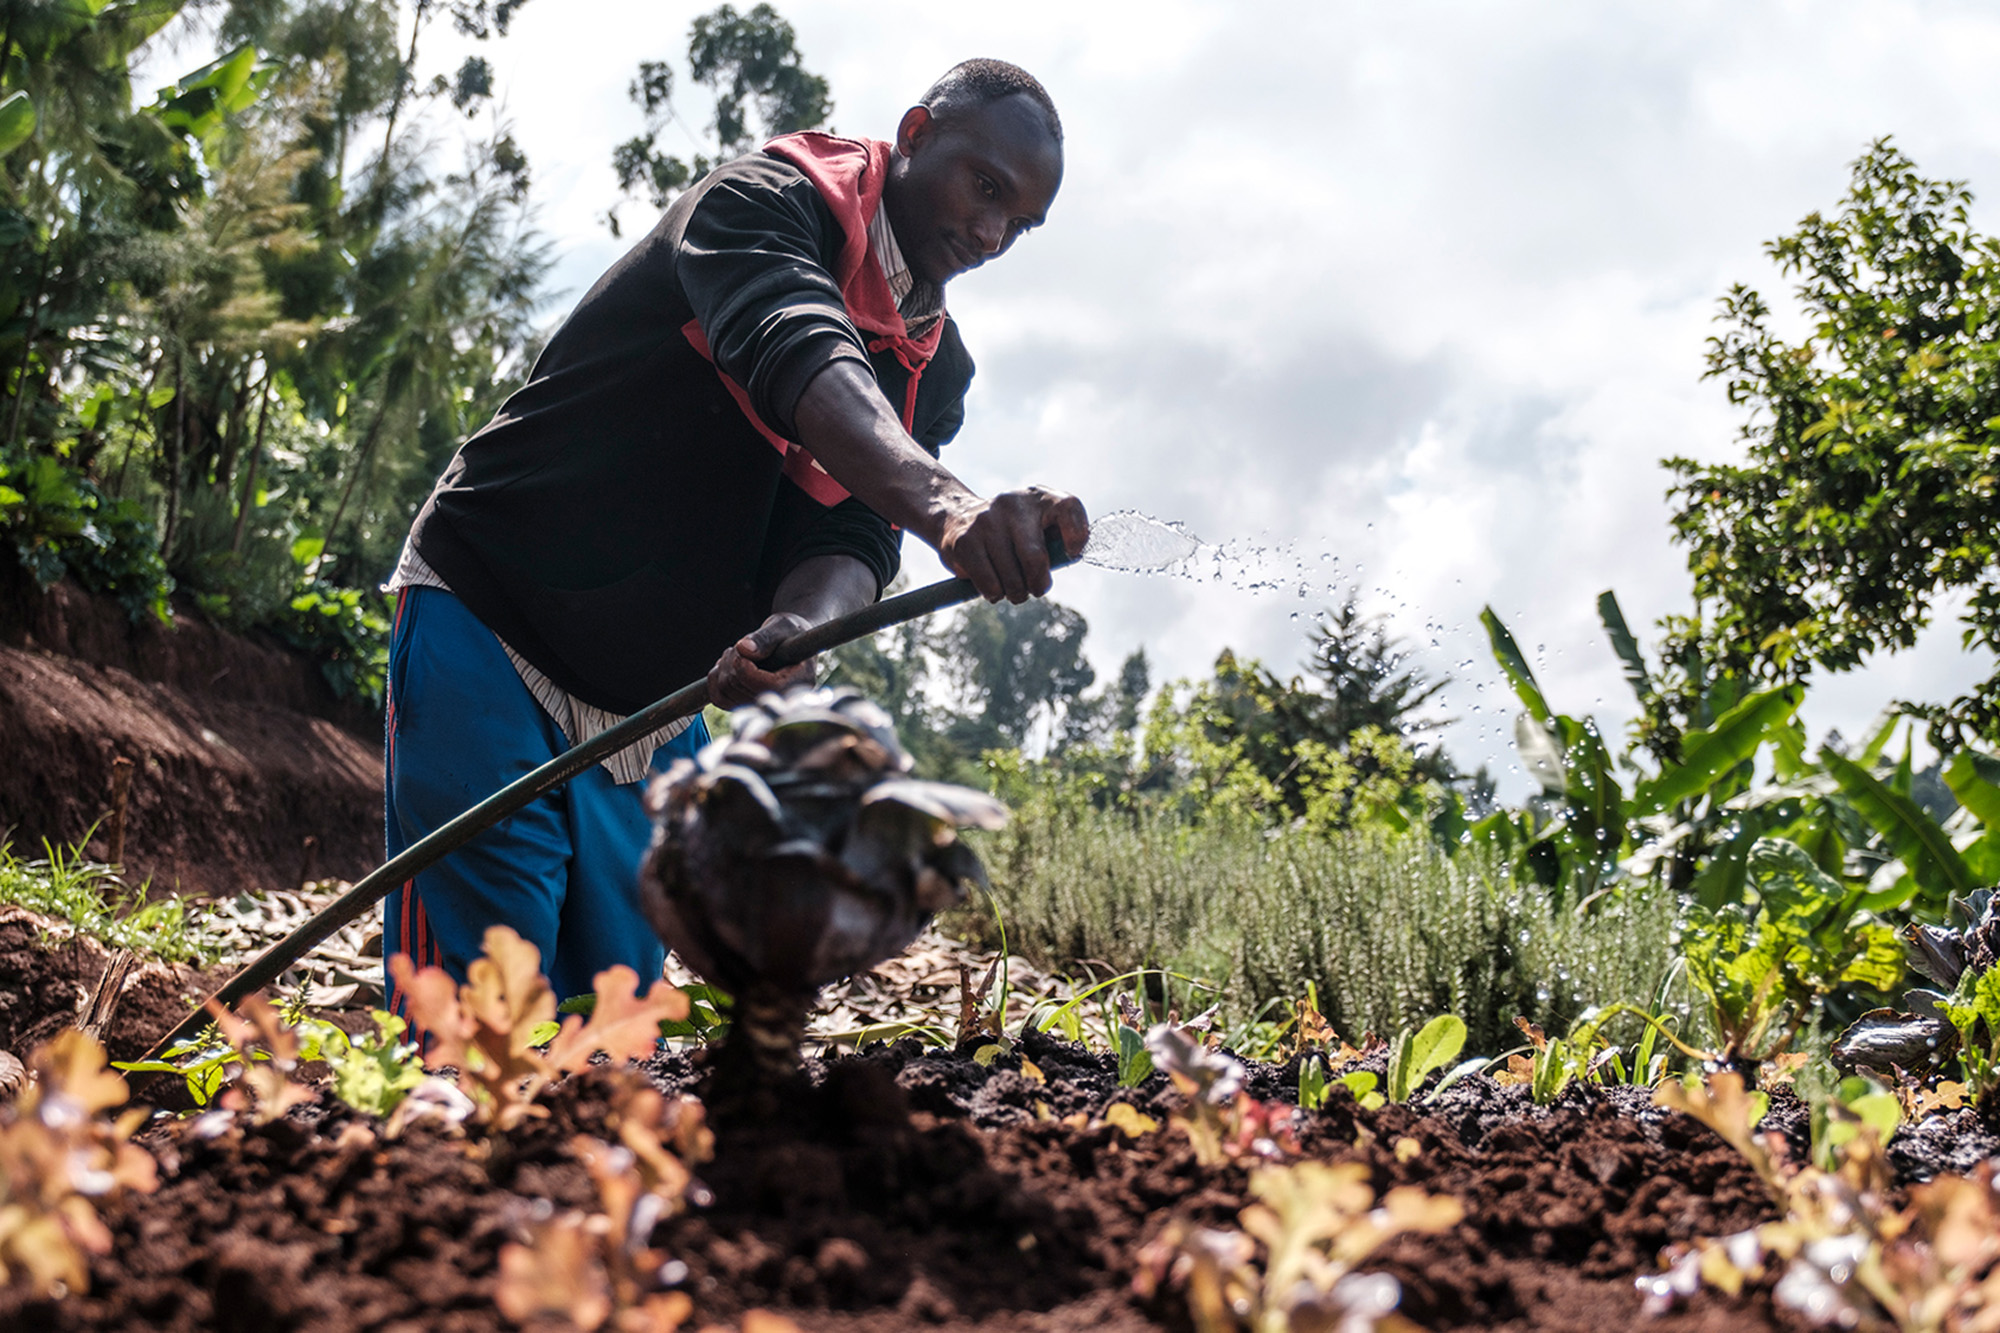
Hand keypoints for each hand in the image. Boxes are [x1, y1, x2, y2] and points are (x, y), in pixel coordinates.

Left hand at [708, 612, 815, 708]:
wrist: (790, 641)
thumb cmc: (789, 632)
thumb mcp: (782, 627)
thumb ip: (765, 638)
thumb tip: (743, 649)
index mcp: (796, 683)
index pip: (760, 685)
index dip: (742, 665)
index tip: (742, 648)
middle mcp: (780, 701)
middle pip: (735, 686)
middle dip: (732, 660)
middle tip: (741, 646)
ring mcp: (762, 705)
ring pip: (724, 692)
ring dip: (723, 667)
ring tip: (737, 654)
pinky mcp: (746, 706)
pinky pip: (718, 698)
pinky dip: (716, 679)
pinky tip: (728, 666)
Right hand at [938, 486, 1089, 603]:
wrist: (958, 516)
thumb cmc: (1012, 532)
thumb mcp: (1037, 526)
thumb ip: (1056, 542)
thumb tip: (1068, 557)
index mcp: (1039, 498)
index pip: (1068, 507)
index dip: (1077, 534)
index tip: (1072, 553)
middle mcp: (1013, 504)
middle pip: (1034, 558)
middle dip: (1038, 585)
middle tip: (1035, 589)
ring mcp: (986, 521)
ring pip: (1011, 579)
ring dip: (1015, 593)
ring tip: (1010, 585)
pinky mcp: (964, 541)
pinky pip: (989, 584)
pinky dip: (994, 594)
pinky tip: (992, 585)